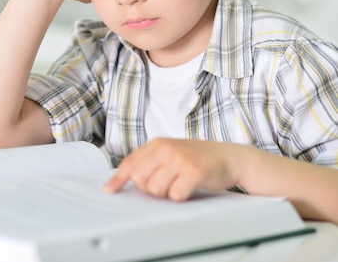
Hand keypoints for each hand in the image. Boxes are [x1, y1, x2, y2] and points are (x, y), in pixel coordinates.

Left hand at [105, 138, 246, 200]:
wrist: (230, 157)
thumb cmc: (198, 159)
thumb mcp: (170, 154)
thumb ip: (150, 163)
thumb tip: (127, 180)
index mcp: (157, 144)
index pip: (130, 163)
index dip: (118, 179)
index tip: (110, 190)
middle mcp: (166, 148)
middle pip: (139, 179)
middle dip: (149, 189)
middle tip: (165, 185)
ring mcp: (180, 158)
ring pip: (155, 189)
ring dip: (165, 194)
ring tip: (178, 184)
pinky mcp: (194, 171)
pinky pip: (175, 195)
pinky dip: (180, 197)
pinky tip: (188, 188)